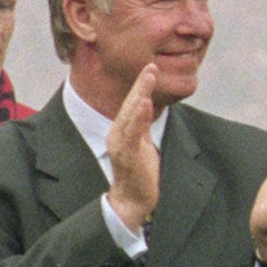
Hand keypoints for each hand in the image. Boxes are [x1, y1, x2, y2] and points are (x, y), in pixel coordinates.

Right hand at [104, 64, 161, 230]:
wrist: (132, 200)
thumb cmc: (139, 172)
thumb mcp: (142, 143)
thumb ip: (142, 125)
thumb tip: (146, 105)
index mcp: (120, 131)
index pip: (131, 104)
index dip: (140, 85)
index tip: (150, 67)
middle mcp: (116, 135)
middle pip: (129, 105)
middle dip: (140, 85)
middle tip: (151, 66)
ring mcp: (120, 146)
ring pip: (130, 115)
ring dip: (139, 95)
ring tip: (148, 77)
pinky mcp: (127, 156)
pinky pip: (133, 134)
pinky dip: (138, 118)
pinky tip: (144, 104)